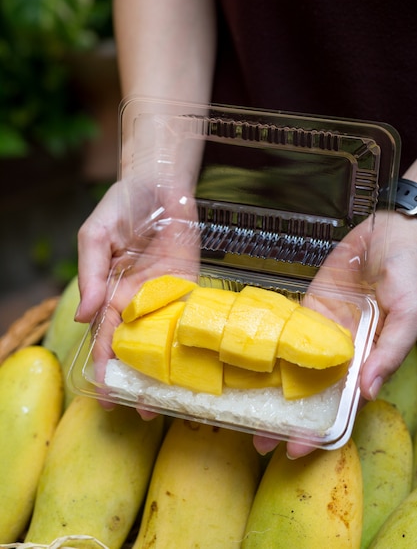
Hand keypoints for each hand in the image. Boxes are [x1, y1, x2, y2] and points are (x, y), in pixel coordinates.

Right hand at [76, 177, 199, 384]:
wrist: (160, 183)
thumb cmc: (122, 205)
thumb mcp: (96, 235)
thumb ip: (91, 274)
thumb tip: (83, 315)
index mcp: (109, 292)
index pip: (105, 336)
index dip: (104, 364)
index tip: (106, 393)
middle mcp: (136, 300)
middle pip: (134, 346)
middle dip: (135, 378)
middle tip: (140, 410)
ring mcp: (165, 295)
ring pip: (163, 338)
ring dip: (164, 369)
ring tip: (168, 400)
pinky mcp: (190, 285)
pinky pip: (190, 316)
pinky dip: (192, 340)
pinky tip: (196, 366)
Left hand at [255, 210, 416, 458]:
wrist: (392, 232)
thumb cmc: (410, 273)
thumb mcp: (409, 314)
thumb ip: (390, 351)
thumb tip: (367, 393)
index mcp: (366, 361)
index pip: (340, 405)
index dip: (320, 429)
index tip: (295, 450)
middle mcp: (339, 352)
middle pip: (309, 393)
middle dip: (286, 417)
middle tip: (255, 440)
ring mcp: (319, 330)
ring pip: (291, 365)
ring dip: (269, 388)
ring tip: (240, 410)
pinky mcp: (307, 306)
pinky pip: (284, 328)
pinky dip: (265, 345)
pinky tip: (242, 361)